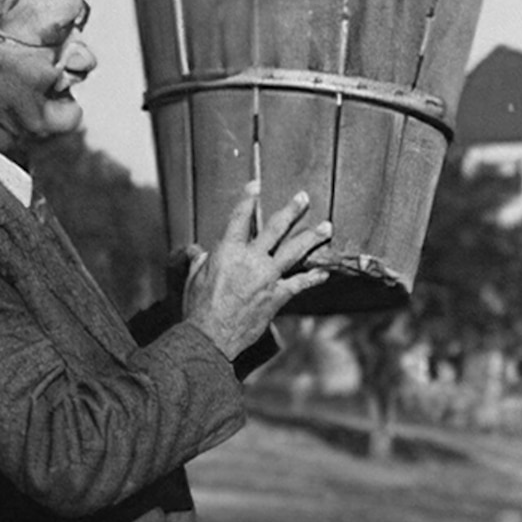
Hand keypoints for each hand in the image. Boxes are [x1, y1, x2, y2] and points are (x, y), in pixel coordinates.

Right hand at [178, 184, 331, 353]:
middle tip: (304, 197)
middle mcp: (251, 259)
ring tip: (327, 227)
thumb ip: (201, 261)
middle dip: (292, 210)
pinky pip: (300, 283)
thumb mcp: (194, 278)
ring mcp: (268, 277)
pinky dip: (313, 278)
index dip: (248, 199)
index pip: (240, 218)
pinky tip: (324, 272)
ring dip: (312, 237)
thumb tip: (200, 253)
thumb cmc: (199, 308)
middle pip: (276, 228)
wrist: (211, 336)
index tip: (256, 185)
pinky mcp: (277, 296)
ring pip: (295, 251)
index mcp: (228, 250)